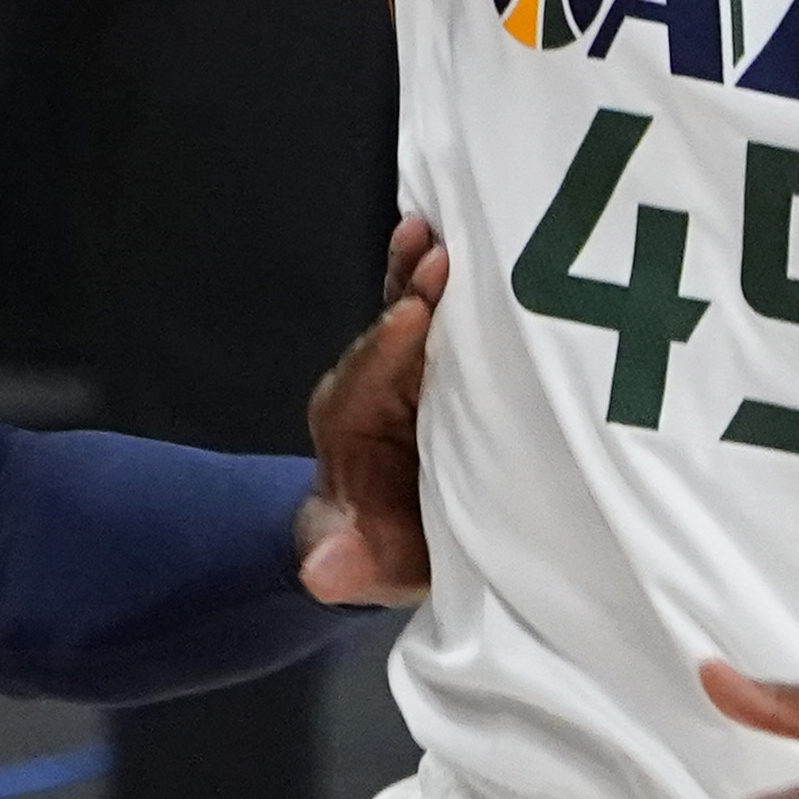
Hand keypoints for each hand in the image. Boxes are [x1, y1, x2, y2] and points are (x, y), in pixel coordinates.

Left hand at [293, 216, 449, 605]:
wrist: (391, 537)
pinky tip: (479, 240)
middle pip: (391, 332)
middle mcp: (372, 383)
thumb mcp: (362, 566)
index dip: (386, 348)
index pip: (363, 381)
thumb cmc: (377, 549)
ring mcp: (406, 366)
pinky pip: (445, 314)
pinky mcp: (439, 360)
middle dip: (412, 292)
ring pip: (416, 310)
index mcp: (348, 425)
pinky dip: (455, 281)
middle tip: (440, 253)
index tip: (411, 315)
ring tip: (443, 228)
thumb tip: (319, 570)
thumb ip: (344, 563)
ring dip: (429, 272)